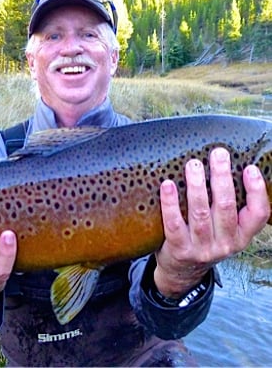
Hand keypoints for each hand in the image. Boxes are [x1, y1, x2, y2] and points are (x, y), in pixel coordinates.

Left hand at [156, 147, 269, 297]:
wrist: (182, 273)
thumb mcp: (224, 231)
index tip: (249, 168)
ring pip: (200, 213)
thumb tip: (223, 168)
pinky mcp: (179, 250)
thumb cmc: (204, 242)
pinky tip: (168, 185)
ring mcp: (202, 248)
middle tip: (218, 154)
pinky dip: (170, 203)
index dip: (257, 190)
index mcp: (241, 236)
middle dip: (222, 177)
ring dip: (197, 186)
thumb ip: (227, 209)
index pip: (258, 214)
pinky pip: (174, 223)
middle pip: (226, 207)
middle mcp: (225, 244)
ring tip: (193, 165)